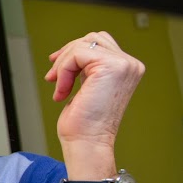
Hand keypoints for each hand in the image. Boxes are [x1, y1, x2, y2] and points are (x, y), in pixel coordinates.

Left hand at [44, 31, 143, 154]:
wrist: (87, 143)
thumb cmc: (84, 124)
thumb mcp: (87, 86)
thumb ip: (87, 68)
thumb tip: (68, 52)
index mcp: (126, 69)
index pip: (99, 44)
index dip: (72, 53)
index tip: (55, 71)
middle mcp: (129, 65)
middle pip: (92, 39)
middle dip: (67, 56)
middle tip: (52, 77)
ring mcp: (123, 65)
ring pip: (83, 44)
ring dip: (64, 64)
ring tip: (59, 86)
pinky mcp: (111, 67)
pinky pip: (77, 54)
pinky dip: (63, 71)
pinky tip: (62, 91)